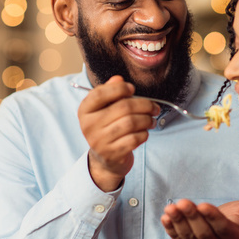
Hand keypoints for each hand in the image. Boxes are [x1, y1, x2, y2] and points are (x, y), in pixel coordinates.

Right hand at [78, 76, 159, 191]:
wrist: (105, 159)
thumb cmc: (107, 128)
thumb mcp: (104, 108)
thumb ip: (110, 92)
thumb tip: (118, 79)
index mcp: (84, 111)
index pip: (100, 94)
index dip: (119, 88)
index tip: (132, 89)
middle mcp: (89, 125)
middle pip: (122, 107)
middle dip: (144, 105)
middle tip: (154, 107)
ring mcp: (99, 141)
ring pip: (131, 123)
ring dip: (147, 120)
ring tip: (152, 120)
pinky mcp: (112, 153)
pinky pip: (134, 138)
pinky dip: (144, 134)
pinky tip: (144, 132)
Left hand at [161, 199, 238, 238]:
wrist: (222, 234)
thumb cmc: (236, 220)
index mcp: (232, 237)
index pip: (222, 228)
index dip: (213, 217)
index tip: (204, 205)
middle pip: (202, 233)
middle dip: (192, 217)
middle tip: (184, 203)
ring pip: (188, 236)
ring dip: (178, 221)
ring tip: (171, 208)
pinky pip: (176, 238)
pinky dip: (169, 228)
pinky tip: (165, 217)